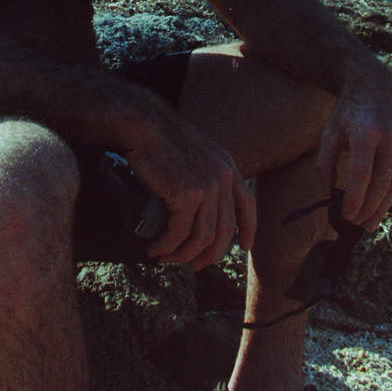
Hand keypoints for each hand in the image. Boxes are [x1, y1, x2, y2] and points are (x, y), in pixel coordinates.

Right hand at [125, 117, 254, 271]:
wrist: (143, 124)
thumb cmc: (160, 136)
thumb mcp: (195, 150)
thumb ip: (204, 172)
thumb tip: (197, 203)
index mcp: (227, 166)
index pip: (247, 203)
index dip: (248, 228)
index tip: (245, 247)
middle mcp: (223, 178)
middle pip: (224, 231)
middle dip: (209, 254)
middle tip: (193, 265)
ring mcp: (207, 187)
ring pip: (202, 238)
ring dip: (183, 255)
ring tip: (166, 259)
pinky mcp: (186, 195)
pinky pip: (179, 233)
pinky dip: (167, 247)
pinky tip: (156, 250)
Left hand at [316, 67, 391, 231]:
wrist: (374, 86)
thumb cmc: (347, 112)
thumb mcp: (329, 132)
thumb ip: (325, 161)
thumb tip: (328, 189)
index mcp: (366, 133)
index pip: (361, 175)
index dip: (354, 199)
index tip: (346, 215)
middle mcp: (390, 137)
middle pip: (381, 183)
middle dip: (369, 208)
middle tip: (357, 225)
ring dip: (383, 206)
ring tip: (370, 223)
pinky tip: (382, 204)